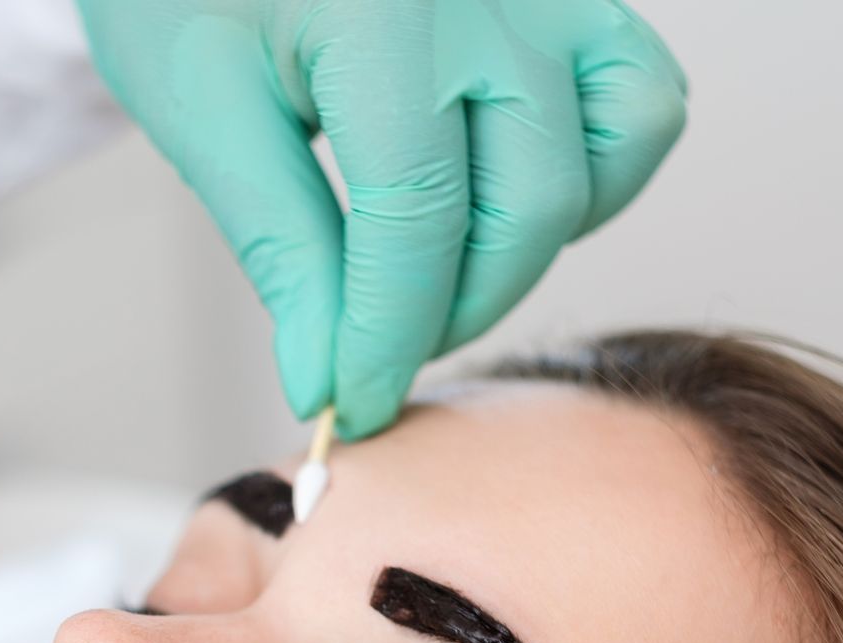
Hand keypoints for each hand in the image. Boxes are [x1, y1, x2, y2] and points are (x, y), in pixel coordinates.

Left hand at [76, 0, 687, 436]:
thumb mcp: (205, 114)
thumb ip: (281, 249)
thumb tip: (327, 379)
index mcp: (381, 11)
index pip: (418, 217)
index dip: (387, 335)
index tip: (349, 403)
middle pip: (528, 205)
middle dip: (452, 311)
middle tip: (373, 350)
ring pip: (607, 159)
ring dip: (526, 253)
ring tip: (432, 276)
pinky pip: (637, 102)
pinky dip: (592, 177)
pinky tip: (500, 205)